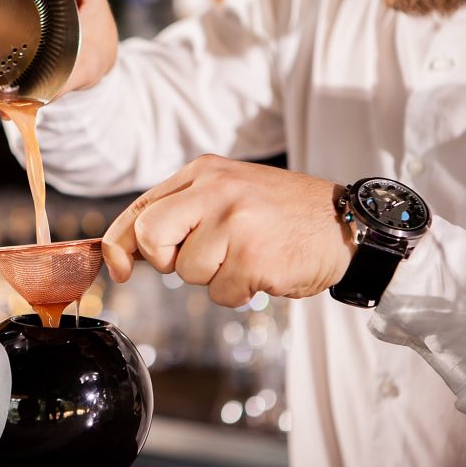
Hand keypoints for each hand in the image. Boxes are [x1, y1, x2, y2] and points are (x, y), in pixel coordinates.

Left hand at [102, 155, 354, 307]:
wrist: (346, 223)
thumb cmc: (281, 214)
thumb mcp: (228, 193)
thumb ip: (182, 212)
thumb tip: (128, 251)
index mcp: (204, 172)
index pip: (140, 209)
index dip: (119, 243)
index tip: (119, 268)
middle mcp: (216, 191)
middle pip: (151, 237)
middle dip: (167, 260)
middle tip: (204, 258)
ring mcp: (236, 223)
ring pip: (189, 273)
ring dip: (215, 278)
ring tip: (248, 256)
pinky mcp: (254, 257)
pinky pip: (221, 293)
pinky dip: (239, 292)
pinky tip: (264, 269)